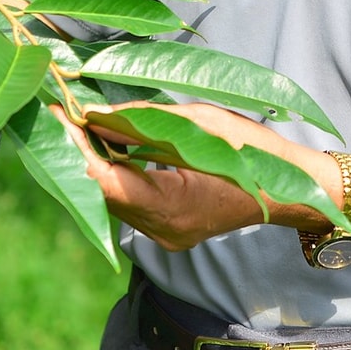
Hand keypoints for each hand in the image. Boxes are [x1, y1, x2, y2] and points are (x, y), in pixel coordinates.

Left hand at [56, 102, 337, 251]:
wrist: (291, 191)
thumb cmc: (252, 150)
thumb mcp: (199, 123)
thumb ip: (143, 123)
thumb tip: (94, 116)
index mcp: (171, 206)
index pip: (103, 179)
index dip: (76, 146)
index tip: (59, 113)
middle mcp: (161, 231)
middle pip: (102, 192)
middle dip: (81, 151)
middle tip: (64, 112)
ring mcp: (164, 237)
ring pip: (112, 199)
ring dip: (96, 162)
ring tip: (83, 124)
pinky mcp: (167, 232)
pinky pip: (130, 203)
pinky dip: (117, 175)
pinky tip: (111, 147)